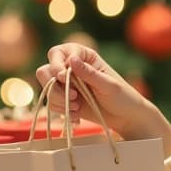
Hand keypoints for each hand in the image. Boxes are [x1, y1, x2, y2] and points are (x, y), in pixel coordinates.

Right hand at [35, 43, 170, 153]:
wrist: (125, 117)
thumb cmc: (122, 97)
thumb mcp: (108, 85)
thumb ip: (89, 73)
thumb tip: (72, 59)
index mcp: (84, 56)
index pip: (58, 53)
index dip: (57, 64)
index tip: (64, 76)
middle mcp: (72, 68)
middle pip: (46, 70)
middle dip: (55, 86)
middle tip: (73, 97)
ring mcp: (67, 85)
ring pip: (47, 88)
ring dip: (59, 100)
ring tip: (78, 108)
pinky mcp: (65, 100)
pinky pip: (52, 104)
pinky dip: (62, 111)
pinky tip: (77, 116)